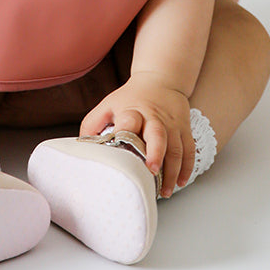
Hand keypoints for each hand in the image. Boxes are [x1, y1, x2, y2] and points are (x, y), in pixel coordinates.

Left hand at [80, 72, 193, 196]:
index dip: (126, 132)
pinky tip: (180, 182)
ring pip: (176, 148)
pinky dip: (187, 167)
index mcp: (132, 111)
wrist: (160, 79)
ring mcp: (171, 124)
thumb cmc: (130, 97)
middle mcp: (154, 117)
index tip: (122, 147)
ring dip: (172, 171)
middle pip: (158, 134)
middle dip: (156, 153)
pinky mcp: (184, 128)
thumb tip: (80, 148)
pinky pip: (189, 150)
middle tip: (151, 171)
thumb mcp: (108, 104)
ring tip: (165, 190)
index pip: (129, 120)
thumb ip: (92, 125)